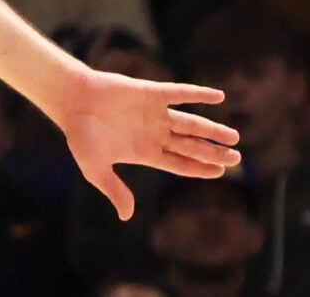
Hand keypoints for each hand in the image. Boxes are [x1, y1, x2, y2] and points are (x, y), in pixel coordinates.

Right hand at [51, 67, 237, 219]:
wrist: (71, 99)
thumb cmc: (80, 134)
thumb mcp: (95, 168)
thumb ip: (113, 189)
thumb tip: (127, 217)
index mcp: (145, 152)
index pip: (180, 164)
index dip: (200, 169)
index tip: (220, 172)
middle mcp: (154, 133)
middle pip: (191, 146)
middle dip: (214, 152)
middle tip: (237, 159)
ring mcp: (154, 113)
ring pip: (191, 123)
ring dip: (213, 129)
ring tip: (234, 137)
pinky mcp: (150, 92)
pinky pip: (179, 93)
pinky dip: (199, 94)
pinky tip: (219, 96)